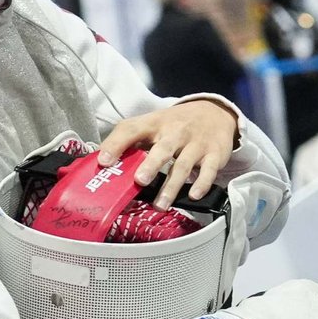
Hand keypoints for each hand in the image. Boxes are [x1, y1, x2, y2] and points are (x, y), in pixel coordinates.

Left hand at [97, 100, 237, 209]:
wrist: (214, 112)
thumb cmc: (175, 125)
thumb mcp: (152, 125)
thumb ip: (130, 142)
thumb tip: (103, 164)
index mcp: (154, 124)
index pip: (131, 129)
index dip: (116, 144)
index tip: (104, 161)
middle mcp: (175, 132)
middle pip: (163, 148)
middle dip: (151, 165)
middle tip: (139, 181)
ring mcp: (196, 144)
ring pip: (183, 165)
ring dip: (171, 187)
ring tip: (160, 205)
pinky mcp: (214, 154)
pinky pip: (209, 170)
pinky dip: (201, 183)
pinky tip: (193, 195)